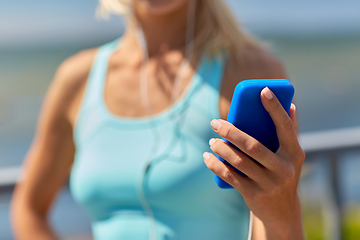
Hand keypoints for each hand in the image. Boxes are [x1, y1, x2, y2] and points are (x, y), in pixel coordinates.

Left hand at [203, 87, 304, 238]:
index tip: (262, 90)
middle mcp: (284, 169)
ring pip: (239, 161)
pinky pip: (230, 177)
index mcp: (294, 154)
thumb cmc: (283, 174)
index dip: (275, 108)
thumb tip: (292, 105)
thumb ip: (291, 132)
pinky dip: (215, 166)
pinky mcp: (254, 194)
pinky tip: (207, 158)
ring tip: (211, 141)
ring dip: (221, 149)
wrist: (282, 212)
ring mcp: (269, 183)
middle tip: (215, 123)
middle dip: (231, 132)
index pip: (285, 127)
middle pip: (253, 146)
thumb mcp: (291, 156)